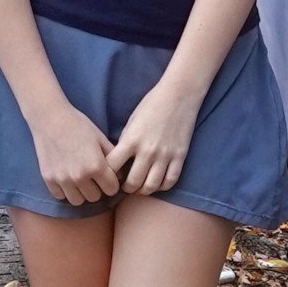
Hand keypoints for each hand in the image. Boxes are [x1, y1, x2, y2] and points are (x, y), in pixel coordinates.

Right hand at [33, 98, 122, 207]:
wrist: (50, 117)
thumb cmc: (78, 124)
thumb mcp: (100, 138)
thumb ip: (112, 158)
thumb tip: (119, 175)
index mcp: (96, 166)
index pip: (112, 189)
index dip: (112, 183)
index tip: (108, 177)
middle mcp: (80, 176)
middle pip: (95, 197)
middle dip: (97, 189)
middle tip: (94, 178)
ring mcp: (62, 180)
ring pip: (78, 201)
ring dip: (81, 193)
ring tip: (81, 180)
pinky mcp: (48, 179)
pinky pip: (60, 196)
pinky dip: (65, 191)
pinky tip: (67, 178)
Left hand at [105, 78, 203, 198]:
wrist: (178, 95)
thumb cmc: (151, 105)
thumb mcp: (131, 122)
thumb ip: (125, 143)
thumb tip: (118, 163)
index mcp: (131, 140)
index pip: (112, 167)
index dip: (107, 174)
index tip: (109, 176)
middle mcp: (147, 151)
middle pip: (132, 183)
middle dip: (126, 188)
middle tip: (125, 186)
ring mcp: (165, 155)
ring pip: (151, 186)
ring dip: (143, 190)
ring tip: (140, 187)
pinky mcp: (179, 157)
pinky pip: (170, 181)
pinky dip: (162, 186)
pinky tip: (157, 182)